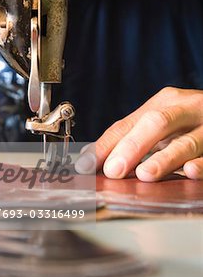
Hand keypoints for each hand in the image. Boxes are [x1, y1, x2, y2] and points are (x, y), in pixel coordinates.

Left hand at [75, 87, 202, 180]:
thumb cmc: (190, 122)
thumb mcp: (161, 123)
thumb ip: (130, 137)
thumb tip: (92, 157)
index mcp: (164, 102)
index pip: (127, 124)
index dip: (105, 146)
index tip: (86, 166)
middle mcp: (186, 110)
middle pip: (156, 123)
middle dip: (132, 147)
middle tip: (114, 170)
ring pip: (186, 142)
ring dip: (164, 159)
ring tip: (145, 174)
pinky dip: (201, 165)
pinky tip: (190, 171)